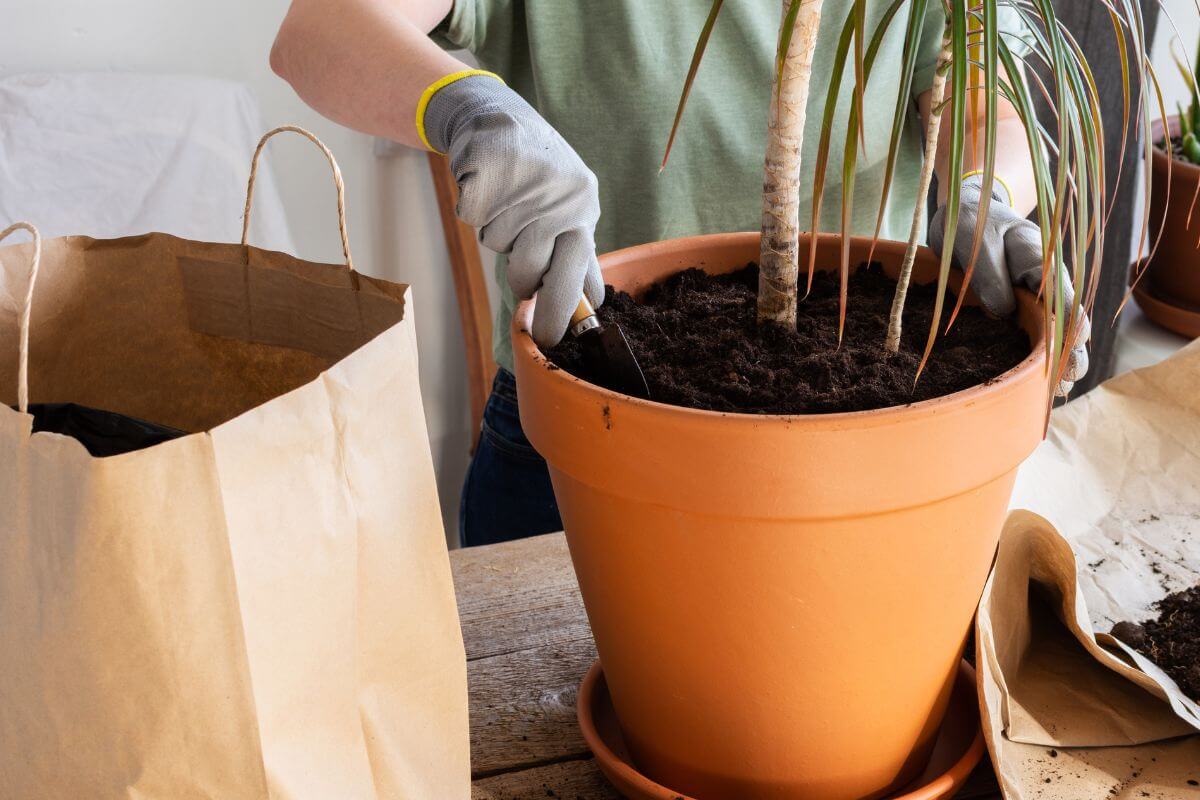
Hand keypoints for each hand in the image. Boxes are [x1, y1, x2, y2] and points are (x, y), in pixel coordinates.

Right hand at [424, 74, 603, 347]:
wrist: (497, 116)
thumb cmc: (537, 174)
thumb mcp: (570, 207)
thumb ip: (575, 251)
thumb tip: (590, 308)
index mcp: (584, 208)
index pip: (581, 271)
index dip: (566, 309)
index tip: (554, 338)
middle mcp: (560, 197)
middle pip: (536, 272)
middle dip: (529, 296)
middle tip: (527, 311)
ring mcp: (524, 185)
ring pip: (499, 247)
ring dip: (497, 235)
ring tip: (505, 206)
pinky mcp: (488, 172)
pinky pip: (474, 219)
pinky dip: (474, 210)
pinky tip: (486, 188)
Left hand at [929, 175, 1089, 396]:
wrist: (968, 209)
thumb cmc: (971, 221)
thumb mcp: (975, 241)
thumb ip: (989, 273)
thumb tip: (1003, 312)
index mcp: (1039, 256)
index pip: (1062, 294)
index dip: (1068, 324)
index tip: (1069, 350)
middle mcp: (1046, 277)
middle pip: (1068, 317)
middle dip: (1071, 351)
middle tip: (1066, 381)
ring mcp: (1037, 293)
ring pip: (1056, 330)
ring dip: (1058, 360)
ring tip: (1056, 393)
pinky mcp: (1023, 305)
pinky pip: (1036, 331)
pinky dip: (1038, 355)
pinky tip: (1037, 383)